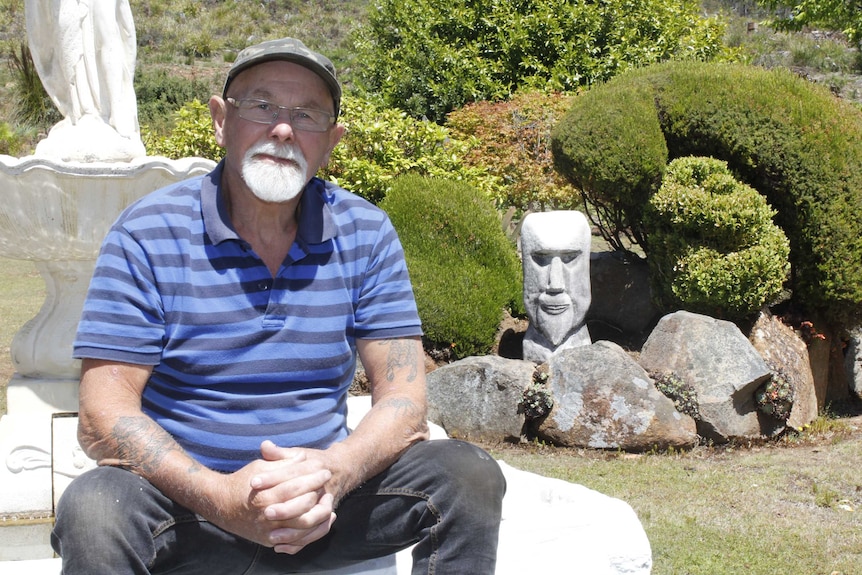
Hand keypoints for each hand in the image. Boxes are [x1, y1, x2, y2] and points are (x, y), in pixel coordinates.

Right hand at [207, 447, 334, 552]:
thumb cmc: (243, 482)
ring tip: (327, 499)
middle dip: (318, 491)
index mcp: (265, 496)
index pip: (296, 485)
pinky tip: (324, 518)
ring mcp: (269, 530)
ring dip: (320, 512)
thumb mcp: (260, 466)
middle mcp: (267, 515)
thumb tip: (302, 457)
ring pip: (304, 525)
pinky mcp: (271, 540)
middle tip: (327, 481)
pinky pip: (298, 540)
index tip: (323, 468)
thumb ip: (282, 462)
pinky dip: (313, 531)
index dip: (312, 476)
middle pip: (303, 505)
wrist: (221, 505)